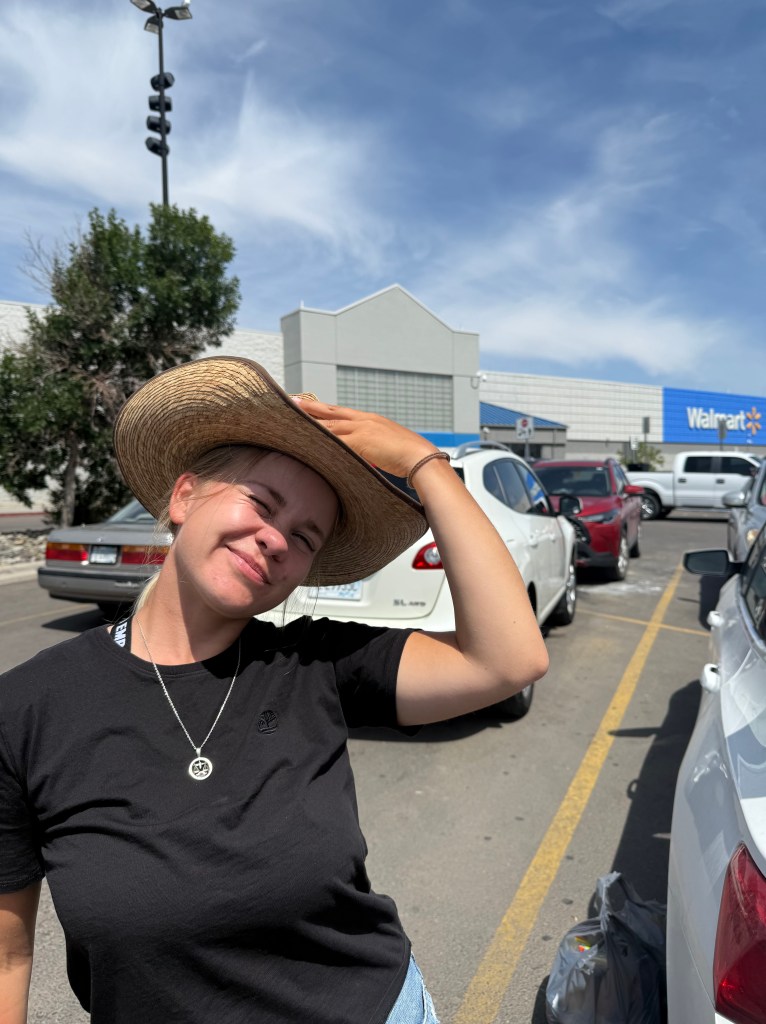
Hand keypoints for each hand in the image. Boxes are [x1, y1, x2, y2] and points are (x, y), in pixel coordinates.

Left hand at [295, 399, 436, 479]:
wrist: (420, 456)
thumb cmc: (408, 456)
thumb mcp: (388, 446)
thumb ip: (374, 447)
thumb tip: (365, 455)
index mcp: (370, 420)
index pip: (341, 412)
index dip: (324, 409)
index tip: (309, 405)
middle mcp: (363, 421)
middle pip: (331, 412)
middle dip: (310, 408)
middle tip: (292, 402)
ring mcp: (361, 430)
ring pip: (329, 424)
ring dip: (310, 422)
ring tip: (292, 418)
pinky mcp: (360, 441)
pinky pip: (335, 440)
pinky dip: (320, 440)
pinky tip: (306, 440)